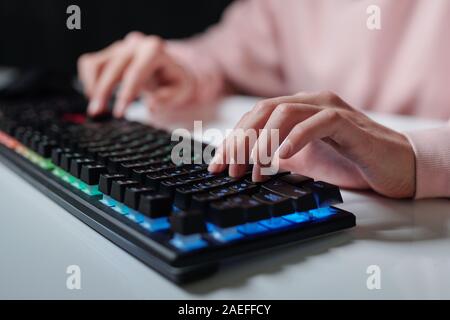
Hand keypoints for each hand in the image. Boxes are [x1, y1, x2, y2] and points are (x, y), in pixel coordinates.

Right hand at [77, 32, 194, 116]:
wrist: (168, 71)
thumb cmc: (174, 83)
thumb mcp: (180, 92)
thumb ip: (168, 98)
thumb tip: (152, 105)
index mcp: (155, 51)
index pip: (136, 72)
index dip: (126, 93)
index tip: (119, 113)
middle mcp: (135, 44)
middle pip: (113, 67)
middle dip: (104, 91)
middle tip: (97, 113)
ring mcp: (120, 48)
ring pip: (96, 64)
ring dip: (93, 87)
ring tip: (96, 110)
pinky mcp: (108, 54)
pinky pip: (90, 64)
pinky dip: (89, 81)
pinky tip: (95, 98)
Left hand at [208, 91, 415, 197]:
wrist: (394, 167)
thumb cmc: (349, 162)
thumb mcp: (302, 160)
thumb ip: (276, 156)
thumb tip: (242, 165)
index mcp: (298, 109)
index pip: (255, 116)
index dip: (233, 139)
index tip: (219, 165)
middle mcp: (311, 102)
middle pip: (263, 110)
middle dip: (241, 141)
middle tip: (231, 169)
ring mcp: (330, 108)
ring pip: (284, 112)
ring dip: (263, 143)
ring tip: (256, 170)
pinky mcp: (349, 123)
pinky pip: (318, 122)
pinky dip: (296, 137)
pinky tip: (284, 157)